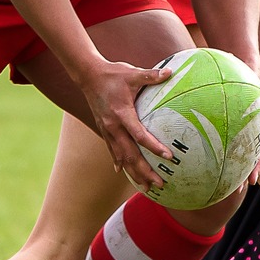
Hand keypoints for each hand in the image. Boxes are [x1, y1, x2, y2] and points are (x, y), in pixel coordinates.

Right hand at [77, 56, 176, 189]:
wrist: (88, 76)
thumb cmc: (113, 74)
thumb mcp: (133, 74)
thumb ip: (151, 76)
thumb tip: (171, 72)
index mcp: (122, 114)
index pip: (140, 135)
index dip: (154, 147)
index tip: (168, 156)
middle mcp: (113, 126)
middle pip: (130, 154)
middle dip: (145, 171)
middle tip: (160, 183)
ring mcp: (107, 130)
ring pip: (121, 157)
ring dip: (133, 173)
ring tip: (146, 187)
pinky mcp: (103, 129)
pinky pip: (112, 150)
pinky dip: (118, 162)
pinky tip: (122, 172)